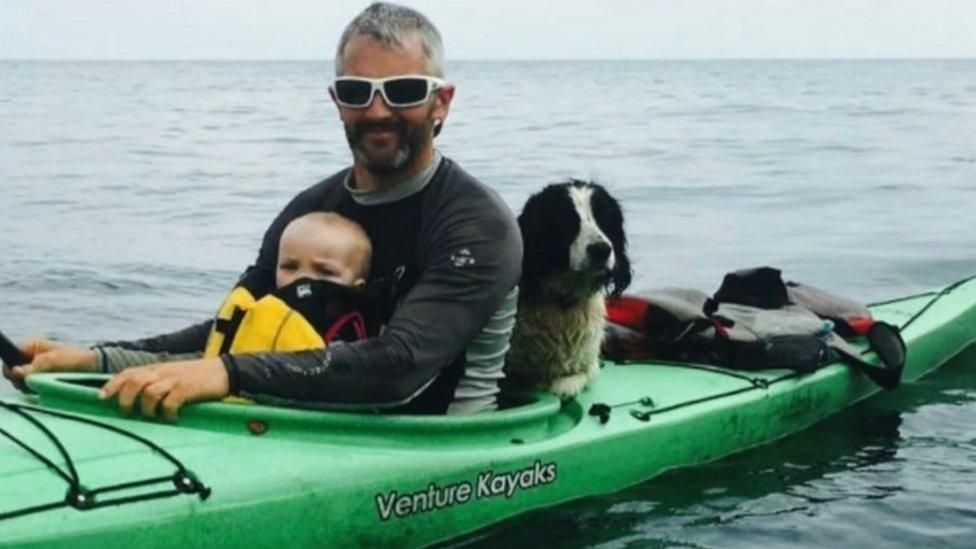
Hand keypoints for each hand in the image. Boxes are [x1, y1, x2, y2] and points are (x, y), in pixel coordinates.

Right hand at [3, 339, 97, 391]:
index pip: (10, 358)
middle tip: (36, 382)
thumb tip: (15, 372)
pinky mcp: (41, 381)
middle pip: (12, 373)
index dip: (12, 368)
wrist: (94, 367)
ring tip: (44, 385)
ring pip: (20, 382)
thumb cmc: (76, 358)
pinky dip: (35, 391)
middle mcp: (30, 358)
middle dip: (21, 380)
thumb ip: (35, 366)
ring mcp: (35, 370)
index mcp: (31, 346)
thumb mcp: (55, 360)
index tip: (21, 376)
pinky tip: (46, 390)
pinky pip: (30, 389)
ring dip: (28, 387)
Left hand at [99, 358, 229, 421]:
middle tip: (127, 413)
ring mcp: (175, 380)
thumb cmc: (197, 375)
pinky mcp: (187, 390)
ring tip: (152, 417)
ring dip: (146, 409)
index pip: (128, 373)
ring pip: (149, 393)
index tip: (102, 397)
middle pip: (134, 382)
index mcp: (157, 368)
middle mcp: (163, 372)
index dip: (112, 385)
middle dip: (124, 399)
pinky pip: (170, 403)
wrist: (224, 371)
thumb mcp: (173, 373)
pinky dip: (167, 414)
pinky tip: (172, 418)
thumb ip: (156, 380)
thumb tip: (137, 396)